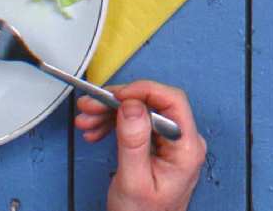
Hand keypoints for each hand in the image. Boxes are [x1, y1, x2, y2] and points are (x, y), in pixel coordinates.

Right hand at [74, 81, 205, 210]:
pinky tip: (96, 131)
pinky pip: (137, 125)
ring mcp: (171, 144)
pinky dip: (114, 124)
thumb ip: (133, 142)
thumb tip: (132, 106)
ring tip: (87, 121)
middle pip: (153, 105)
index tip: (116, 94)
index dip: (143, 91)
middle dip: (118, 102)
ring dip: (111, 113)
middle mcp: (183, 142)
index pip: (172, 102)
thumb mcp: (133, 180)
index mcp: (186, 148)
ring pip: (141, 113)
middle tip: (91, 105)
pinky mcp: (158, 147)